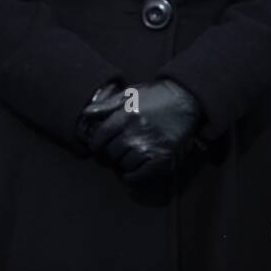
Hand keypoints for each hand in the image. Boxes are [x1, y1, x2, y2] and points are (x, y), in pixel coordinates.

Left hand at [84, 79, 202, 183]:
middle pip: (110, 153)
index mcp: (125, 116)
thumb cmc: (155, 95)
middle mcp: (135, 132)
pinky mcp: (162, 156)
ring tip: (124, 158)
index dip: (95, 146)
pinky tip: (130, 173)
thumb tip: (86, 114)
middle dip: (108, 155)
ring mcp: (149, 146)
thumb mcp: (130, 94)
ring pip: (124, 165)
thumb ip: (107, 104)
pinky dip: (132, 177)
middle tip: (111, 154)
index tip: (97, 147)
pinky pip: (140, 174)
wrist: (185, 100)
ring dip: (122, 163)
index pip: (100, 138)